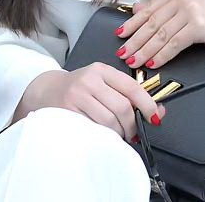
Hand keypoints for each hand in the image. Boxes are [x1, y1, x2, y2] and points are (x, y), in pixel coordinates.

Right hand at [17, 65, 163, 139]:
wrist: (46, 90)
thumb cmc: (79, 89)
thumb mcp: (102, 83)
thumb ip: (128, 94)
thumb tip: (158, 111)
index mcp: (101, 70)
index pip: (131, 86)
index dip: (147, 104)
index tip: (154, 117)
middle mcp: (89, 80)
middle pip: (122, 107)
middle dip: (132, 125)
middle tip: (132, 132)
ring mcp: (77, 95)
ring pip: (109, 121)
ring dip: (118, 133)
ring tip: (117, 133)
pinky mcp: (68, 111)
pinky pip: (94, 128)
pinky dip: (103, 135)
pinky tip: (102, 134)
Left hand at [116, 0, 204, 68]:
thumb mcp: (188, 8)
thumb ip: (164, 8)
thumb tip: (136, 9)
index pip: (149, 9)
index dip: (132, 24)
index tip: (120, 35)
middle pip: (152, 22)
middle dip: (135, 40)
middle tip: (123, 53)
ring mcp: (191, 9)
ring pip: (161, 34)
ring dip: (145, 50)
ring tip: (134, 61)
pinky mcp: (199, 25)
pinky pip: (175, 43)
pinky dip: (162, 55)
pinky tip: (153, 63)